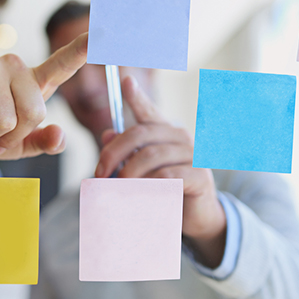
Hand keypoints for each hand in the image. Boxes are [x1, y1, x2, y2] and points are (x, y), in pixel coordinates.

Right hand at [0, 33, 87, 159]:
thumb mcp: (20, 145)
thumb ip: (42, 142)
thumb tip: (60, 136)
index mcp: (33, 82)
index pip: (62, 64)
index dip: (82, 50)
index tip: (104, 33)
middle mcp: (15, 66)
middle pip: (33, 113)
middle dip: (13, 136)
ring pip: (5, 119)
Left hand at [95, 76, 226, 267]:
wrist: (194, 218)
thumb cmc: (164, 191)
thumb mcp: (140, 172)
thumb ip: (124, 154)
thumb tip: (107, 133)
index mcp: (164, 133)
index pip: (148, 111)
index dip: (136, 96)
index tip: (124, 81)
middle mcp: (180, 137)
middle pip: (139, 134)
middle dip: (113, 153)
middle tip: (99, 173)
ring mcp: (192, 155)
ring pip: (150, 156)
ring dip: (127, 173)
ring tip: (115, 189)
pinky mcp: (200, 176)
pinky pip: (166, 176)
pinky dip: (146, 186)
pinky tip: (138, 195)